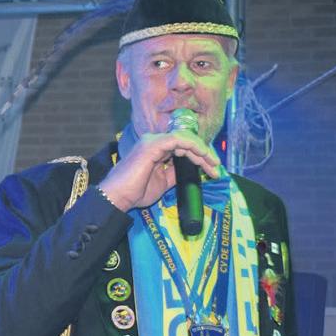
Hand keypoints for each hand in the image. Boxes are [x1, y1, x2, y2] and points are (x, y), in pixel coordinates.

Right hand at [99, 131, 220, 211]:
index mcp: (156, 150)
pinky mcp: (153, 144)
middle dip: (205, 153)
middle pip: (187, 141)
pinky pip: (179, 140)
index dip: (200, 156)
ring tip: (213, 165)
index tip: (212, 170)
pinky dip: (193, 146)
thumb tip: (193, 171)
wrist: (119, 197)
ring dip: (202, 151)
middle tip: (217, 167)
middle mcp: (154, 142)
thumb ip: (176, 174)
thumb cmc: (136, 192)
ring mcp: (153, 141)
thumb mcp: (163, 183)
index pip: (183, 147)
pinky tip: (202, 156)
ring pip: (185, 139)